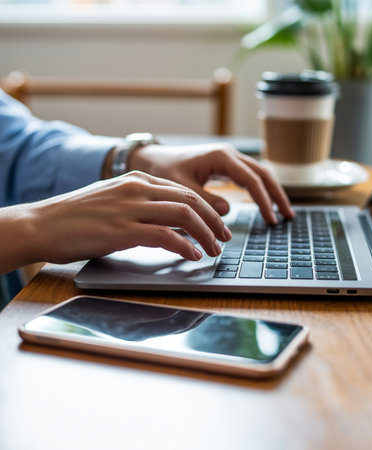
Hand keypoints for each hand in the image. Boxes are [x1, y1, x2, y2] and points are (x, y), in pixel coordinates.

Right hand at [0, 172, 231, 274]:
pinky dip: (184, 246)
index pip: (185, 191)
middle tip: (224, 238)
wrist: (41, 223)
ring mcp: (130, 207)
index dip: (208, 209)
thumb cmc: (76, 217)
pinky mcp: (121, 229)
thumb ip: (142, 207)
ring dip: (205, 234)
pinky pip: (165, 235)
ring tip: (214, 249)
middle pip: (191, 200)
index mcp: (137, 180)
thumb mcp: (115, 202)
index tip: (218, 224)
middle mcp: (137, 189)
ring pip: (183, 214)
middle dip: (214, 221)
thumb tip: (170, 225)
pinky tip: (192, 255)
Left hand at [129, 142, 294, 223]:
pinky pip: (250, 176)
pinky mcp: (227, 165)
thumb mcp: (182, 188)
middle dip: (277, 195)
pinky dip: (261, 189)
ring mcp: (230, 158)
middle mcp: (229, 154)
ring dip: (272, 191)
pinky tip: (266, 202)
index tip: (271, 219)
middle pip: (263, 173)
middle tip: (288, 216)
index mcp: (221, 157)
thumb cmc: (164, 171)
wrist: (154, 159)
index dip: (264, 201)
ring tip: (283, 212)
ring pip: (260, 173)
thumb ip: (204, 200)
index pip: (252, 180)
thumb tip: (227, 211)